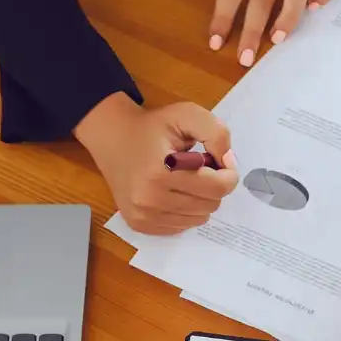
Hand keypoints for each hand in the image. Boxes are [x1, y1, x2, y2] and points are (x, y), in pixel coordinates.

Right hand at [75, 94, 239, 234]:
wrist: (112, 137)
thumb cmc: (151, 127)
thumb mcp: (186, 114)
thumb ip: (215, 134)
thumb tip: (228, 162)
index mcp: (160, 173)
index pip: (217, 188)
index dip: (228, 173)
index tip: (221, 159)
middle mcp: (149, 201)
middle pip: (211, 205)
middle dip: (213, 185)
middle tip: (199, 167)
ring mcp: (143, 216)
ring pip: (198, 219)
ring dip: (200, 199)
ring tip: (184, 178)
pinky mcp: (139, 225)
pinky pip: (181, 226)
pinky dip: (185, 210)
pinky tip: (173, 191)